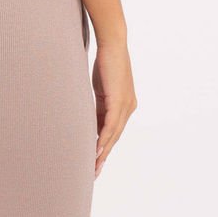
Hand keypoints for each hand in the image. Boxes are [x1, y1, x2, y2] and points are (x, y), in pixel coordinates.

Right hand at [92, 36, 135, 177]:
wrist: (113, 44)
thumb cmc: (105, 62)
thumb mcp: (100, 90)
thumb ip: (97, 106)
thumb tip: (88, 120)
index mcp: (125, 105)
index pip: (113, 131)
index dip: (104, 147)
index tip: (94, 161)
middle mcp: (129, 107)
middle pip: (115, 138)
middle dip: (104, 156)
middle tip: (94, 172)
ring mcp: (126, 105)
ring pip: (113, 135)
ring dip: (103, 152)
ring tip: (94, 167)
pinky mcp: (119, 101)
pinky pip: (111, 125)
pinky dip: (103, 139)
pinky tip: (97, 151)